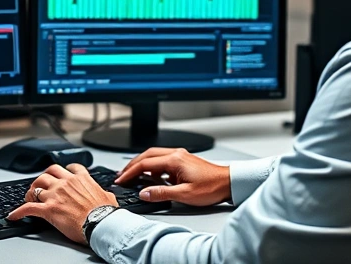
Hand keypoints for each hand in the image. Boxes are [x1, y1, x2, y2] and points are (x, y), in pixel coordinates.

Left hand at [7, 164, 117, 244]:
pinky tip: (14, 216)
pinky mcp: (48, 209)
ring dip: (31, 192)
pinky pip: (28, 208)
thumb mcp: (108, 197)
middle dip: (43, 179)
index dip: (62, 171)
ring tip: (29, 198)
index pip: (69, 167)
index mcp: (81, 179)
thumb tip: (106, 195)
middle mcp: (66, 183)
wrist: (100, 223)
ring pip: (36, 186)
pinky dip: (18, 212)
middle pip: (48, 173)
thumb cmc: (105, 213)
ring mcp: (55, 195)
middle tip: (41, 186)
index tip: (60, 175)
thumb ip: (103, 192)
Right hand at [115, 148, 229, 206]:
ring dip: (142, 165)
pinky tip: (151, 177)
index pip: (145, 164)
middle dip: (132, 165)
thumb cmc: (212, 187)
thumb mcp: (185, 195)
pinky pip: (162, 161)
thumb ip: (162, 193)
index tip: (121, 179)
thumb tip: (144, 193)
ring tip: (133, 176)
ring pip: (154, 156)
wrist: (229, 183)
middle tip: (122, 175)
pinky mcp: (183, 161)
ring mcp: (180, 157)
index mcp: (174, 160)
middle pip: (147, 156)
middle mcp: (176, 155)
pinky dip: (153, 167)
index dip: (130, 172)